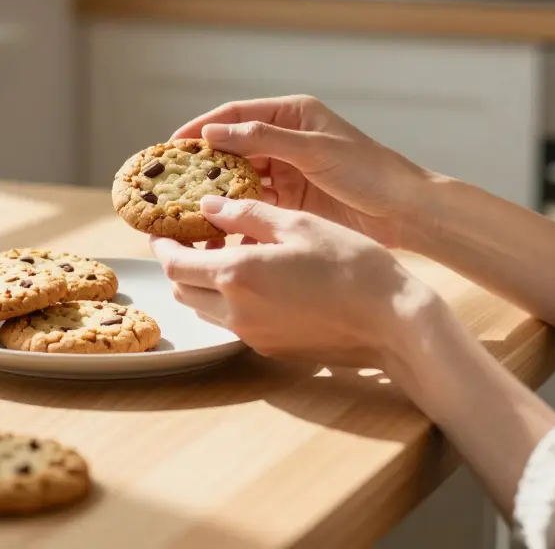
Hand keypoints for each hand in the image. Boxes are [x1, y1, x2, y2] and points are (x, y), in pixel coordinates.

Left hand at [150, 195, 445, 367]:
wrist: (390, 321)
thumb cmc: (350, 265)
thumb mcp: (298, 225)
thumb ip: (246, 215)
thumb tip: (208, 207)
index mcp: (236, 275)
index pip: (174, 264)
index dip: (164, 245)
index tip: (165, 228)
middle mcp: (235, 311)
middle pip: (183, 290)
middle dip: (180, 264)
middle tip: (194, 238)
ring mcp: (252, 334)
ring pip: (206, 309)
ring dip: (204, 283)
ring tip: (227, 254)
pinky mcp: (270, 348)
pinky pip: (234, 322)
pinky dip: (230, 300)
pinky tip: (258, 279)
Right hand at [173, 95, 430, 248]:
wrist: (405, 212)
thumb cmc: (369, 172)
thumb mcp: (315, 150)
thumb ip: (264, 140)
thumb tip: (214, 132)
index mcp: (292, 114)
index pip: (236, 115)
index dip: (202, 127)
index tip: (173, 145)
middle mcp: (285, 139)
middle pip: (232, 146)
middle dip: (203, 162)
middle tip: (171, 178)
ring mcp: (287, 171)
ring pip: (240, 176)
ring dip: (215, 188)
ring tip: (185, 203)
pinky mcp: (291, 200)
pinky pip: (254, 201)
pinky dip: (235, 209)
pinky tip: (215, 222)